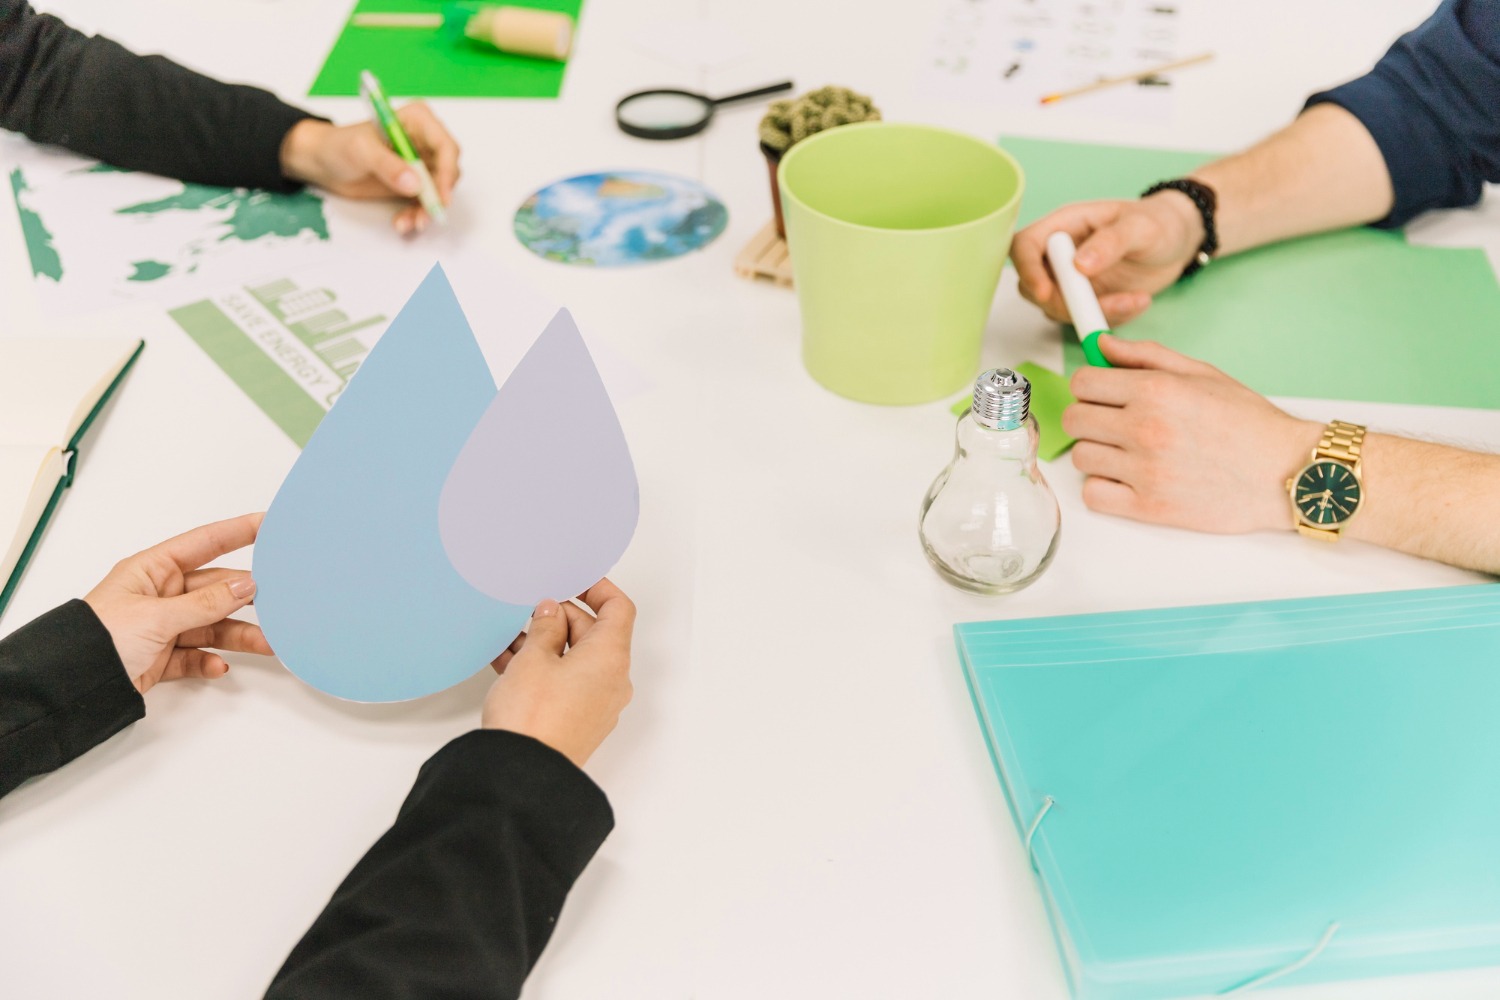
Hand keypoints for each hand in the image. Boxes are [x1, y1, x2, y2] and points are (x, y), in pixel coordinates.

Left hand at [84, 514, 272, 693]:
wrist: (71, 688)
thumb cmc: (97, 641)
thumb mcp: (156, 617)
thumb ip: (205, 603)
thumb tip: (246, 586)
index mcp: (152, 571)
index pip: (204, 544)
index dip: (237, 532)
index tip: (269, 524)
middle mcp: (160, 595)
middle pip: (215, 590)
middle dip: (246, 599)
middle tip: (280, 602)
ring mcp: (162, 627)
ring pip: (212, 625)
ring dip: (238, 635)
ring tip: (266, 644)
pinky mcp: (162, 657)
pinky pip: (196, 655)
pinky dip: (210, 662)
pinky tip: (219, 667)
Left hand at [279, 105, 461, 235]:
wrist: (323, 162)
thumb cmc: (338, 145)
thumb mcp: (361, 152)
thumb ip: (388, 166)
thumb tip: (414, 184)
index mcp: (417, 121)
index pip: (445, 146)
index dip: (447, 172)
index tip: (441, 195)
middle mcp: (424, 140)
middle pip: (447, 171)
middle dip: (438, 196)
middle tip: (427, 215)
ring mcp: (420, 163)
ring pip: (438, 191)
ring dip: (426, 210)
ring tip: (410, 223)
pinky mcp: (413, 183)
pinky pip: (424, 202)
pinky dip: (415, 215)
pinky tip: (402, 222)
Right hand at [482, 580, 635, 768]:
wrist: (521, 777)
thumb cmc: (533, 719)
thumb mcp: (533, 658)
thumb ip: (545, 627)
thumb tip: (551, 612)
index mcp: (610, 658)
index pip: (618, 608)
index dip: (596, 588)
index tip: (570, 579)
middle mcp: (611, 681)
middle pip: (594, 633)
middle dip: (560, 617)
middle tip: (527, 608)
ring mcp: (596, 704)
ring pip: (574, 659)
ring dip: (545, 644)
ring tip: (509, 636)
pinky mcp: (577, 721)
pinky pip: (564, 683)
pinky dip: (542, 668)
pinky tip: (508, 662)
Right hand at [1010, 192, 1203, 326]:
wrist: (1180, 242)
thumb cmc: (1159, 222)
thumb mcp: (1141, 226)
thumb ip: (1110, 242)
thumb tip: (1079, 265)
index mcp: (1064, 226)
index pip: (1024, 245)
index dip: (1027, 270)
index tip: (1046, 293)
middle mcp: (1060, 255)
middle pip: (1032, 284)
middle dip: (1061, 302)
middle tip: (1098, 305)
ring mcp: (1071, 281)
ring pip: (1057, 308)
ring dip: (1092, 314)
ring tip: (1135, 300)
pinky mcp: (1086, 301)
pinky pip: (1084, 320)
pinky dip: (1109, 320)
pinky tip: (1138, 302)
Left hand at [1063, 335, 1321, 533]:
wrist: (1286, 472)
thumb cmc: (1248, 423)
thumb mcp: (1201, 374)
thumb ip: (1146, 356)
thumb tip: (1101, 346)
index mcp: (1156, 390)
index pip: (1083, 382)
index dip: (1090, 387)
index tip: (1103, 394)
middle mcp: (1146, 428)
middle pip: (1075, 420)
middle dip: (1090, 418)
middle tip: (1114, 423)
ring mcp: (1146, 470)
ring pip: (1081, 457)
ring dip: (1098, 453)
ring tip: (1129, 453)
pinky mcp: (1149, 507)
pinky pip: (1093, 495)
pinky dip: (1103, 488)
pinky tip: (1127, 479)